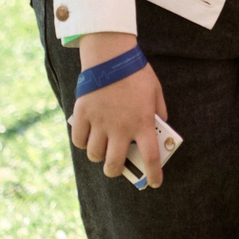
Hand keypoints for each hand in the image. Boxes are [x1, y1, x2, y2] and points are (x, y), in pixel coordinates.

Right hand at [68, 31, 167, 186]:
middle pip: (114, 164)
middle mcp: (120, 127)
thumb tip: (160, 127)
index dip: (153, 174)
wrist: (111, 55)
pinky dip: (81, 142)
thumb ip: (159, 112)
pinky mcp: (82, 115)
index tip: (154, 183)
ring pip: (94, 155)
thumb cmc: (136, 73)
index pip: (151, 157)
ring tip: (101, 149)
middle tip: (117, 167)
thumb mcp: (156, 92)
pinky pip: (78, 140)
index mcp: (142, 122)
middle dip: (116, 170)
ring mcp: (100, 122)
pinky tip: (86, 137)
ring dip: (99, 156)